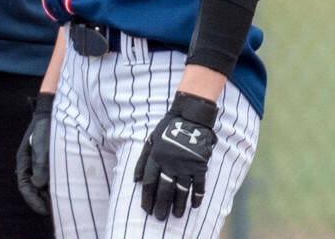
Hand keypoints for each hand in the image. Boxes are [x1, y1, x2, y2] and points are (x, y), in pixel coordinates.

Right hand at [15, 92, 52, 215]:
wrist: (56, 112)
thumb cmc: (47, 127)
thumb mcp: (42, 145)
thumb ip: (40, 164)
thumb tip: (38, 184)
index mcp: (23, 160)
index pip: (25, 185)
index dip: (33, 200)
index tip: (45, 211)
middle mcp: (30, 164)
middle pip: (33, 188)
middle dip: (41, 200)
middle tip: (53, 211)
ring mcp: (40, 162)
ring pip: (42, 184)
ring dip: (49, 194)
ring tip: (60, 204)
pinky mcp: (50, 160)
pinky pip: (50, 177)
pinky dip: (55, 186)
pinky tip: (65, 191)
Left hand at [133, 92, 217, 219]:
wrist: (191, 116)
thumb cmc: (168, 127)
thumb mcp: (151, 140)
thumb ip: (142, 160)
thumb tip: (135, 180)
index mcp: (156, 157)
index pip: (149, 183)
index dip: (147, 198)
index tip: (146, 210)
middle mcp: (169, 163)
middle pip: (164, 190)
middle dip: (161, 206)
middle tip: (160, 217)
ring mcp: (185, 165)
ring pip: (181, 191)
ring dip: (178, 205)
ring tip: (176, 216)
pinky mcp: (200, 164)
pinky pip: (198, 185)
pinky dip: (197, 196)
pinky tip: (194, 205)